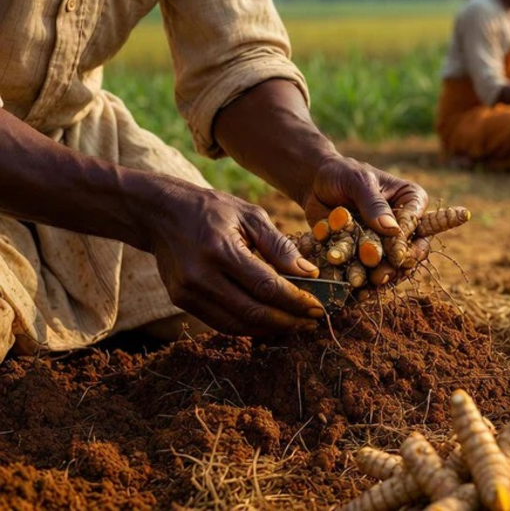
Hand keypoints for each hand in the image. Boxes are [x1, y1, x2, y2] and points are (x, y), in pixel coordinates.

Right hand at [143, 177, 326, 336]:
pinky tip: (270, 322)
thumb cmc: (211, 209)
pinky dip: (249, 326)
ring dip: (271, 329)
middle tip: (314, 321)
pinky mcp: (181, 301)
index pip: (266, 287)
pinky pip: (221, 323)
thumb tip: (309, 273)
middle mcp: (200, 277)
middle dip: (289, 321)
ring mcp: (187, 293)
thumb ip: (279, 245)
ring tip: (297, 324)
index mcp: (220, 250)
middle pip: (253, 312)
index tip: (319, 307)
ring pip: (237, 324)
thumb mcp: (249, 215)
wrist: (160, 213)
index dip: (296, 301)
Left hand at [303, 155, 432, 285]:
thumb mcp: (358, 182)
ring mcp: (387, 241)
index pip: (417, 224)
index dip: (406, 241)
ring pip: (390, 264)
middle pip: (409, 250)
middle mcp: (404, 223)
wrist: (316, 185)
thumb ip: (374, 204)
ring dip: (377, 277)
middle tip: (381, 276)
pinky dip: (363, 282)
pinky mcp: (368, 254)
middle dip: (395, 265)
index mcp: (412, 200)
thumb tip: (392, 230)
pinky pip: (371, 271)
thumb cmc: (342, 174)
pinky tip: (357, 293)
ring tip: (363, 285)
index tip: (396, 256)